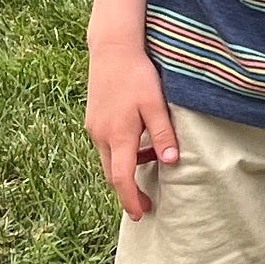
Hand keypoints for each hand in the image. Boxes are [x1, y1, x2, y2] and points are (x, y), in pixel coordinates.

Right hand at [86, 40, 178, 219]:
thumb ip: (163, 134)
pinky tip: (138, 141)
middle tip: (145, 203)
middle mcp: (101, 136)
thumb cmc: (137, 75)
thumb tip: (171, 162)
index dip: (131, 200)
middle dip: (127, 191)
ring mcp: (94, 127)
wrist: (112, 48)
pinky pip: (106, 145)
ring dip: (125, 169)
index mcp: (118, 136)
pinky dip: (121, 152)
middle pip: (112, 174)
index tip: (141, 214)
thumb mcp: (156, 104)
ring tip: (150, 164)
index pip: (121, 180)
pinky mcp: (93, 119)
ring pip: (108, 159)